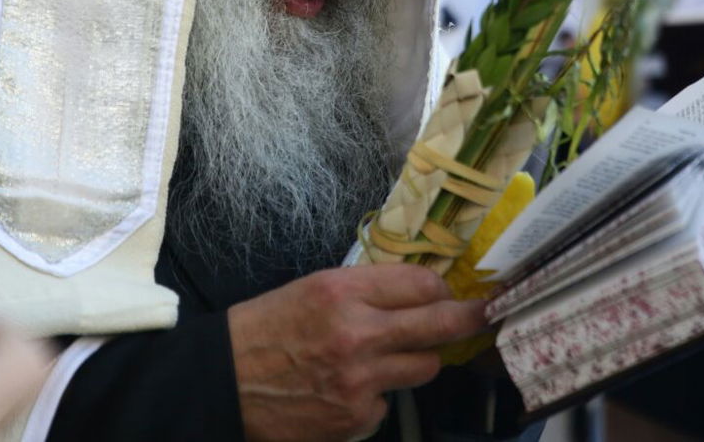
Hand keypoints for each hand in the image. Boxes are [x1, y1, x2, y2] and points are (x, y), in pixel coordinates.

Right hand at [227, 264, 487, 441]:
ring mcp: (360, 381)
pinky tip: (347, 389)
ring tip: (389, 356)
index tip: (448, 293)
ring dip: (417, 360)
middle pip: (440, 325)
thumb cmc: (265, 328)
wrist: (223, 383)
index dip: (442, 289)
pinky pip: (389, 402)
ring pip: (425, 367)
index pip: (423, 285)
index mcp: (343, 291)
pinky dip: (377, 396)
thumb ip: (365, 290)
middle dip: (467, 319)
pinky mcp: (356, 418)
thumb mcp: (312, 289)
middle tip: (481, 316)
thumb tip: (419, 291)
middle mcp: (358, 334)